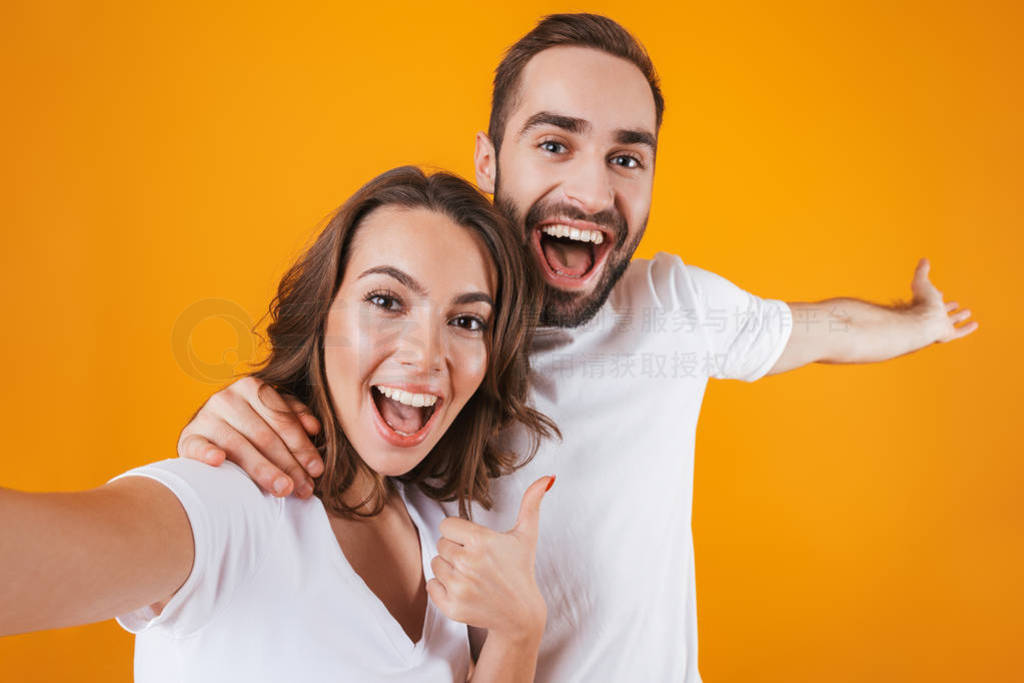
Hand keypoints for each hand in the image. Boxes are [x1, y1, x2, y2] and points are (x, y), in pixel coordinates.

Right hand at [176, 376, 322, 497]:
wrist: (208, 435)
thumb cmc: (250, 427)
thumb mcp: (274, 415)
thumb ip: (295, 416)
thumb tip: (314, 428)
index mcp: (252, 387)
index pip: (283, 420)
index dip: (302, 447)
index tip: (317, 470)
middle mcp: (227, 397)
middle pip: (265, 436)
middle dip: (289, 465)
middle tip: (304, 488)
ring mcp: (205, 417)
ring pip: (239, 445)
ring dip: (263, 470)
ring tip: (283, 489)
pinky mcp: (188, 437)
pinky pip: (198, 446)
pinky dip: (207, 453)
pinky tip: (219, 461)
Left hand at [427, 476, 553, 645]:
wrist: (520, 614)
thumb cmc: (520, 570)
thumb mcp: (526, 535)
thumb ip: (532, 503)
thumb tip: (548, 478)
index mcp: (480, 541)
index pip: (446, 525)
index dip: (460, 533)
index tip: (474, 543)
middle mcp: (467, 563)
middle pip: (440, 544)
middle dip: (455, 550)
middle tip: (475, 561)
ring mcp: (458, 586)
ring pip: (435, 564)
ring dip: (448, 568)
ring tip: (470, 575)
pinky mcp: (451, 606)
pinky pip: (431, 586)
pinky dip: (442, 588)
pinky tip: (463, 589)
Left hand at [909, 257, 978, 343]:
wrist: (923, 322)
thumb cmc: (920, 302)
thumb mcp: (921, 282)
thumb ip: (922, 271)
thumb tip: (923, 259)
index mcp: (923, 305)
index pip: (930, 299)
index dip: (935, 295)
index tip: (940, 292)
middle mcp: (931, 316)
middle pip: (941, 311)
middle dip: (947, 307)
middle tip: (954, 303)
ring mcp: (939, 326)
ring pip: (951, 321)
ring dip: (959, 316)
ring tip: (967, 311)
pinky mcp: (947, 334)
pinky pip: (959, 332)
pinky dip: (967, 328)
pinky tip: (975, 324)